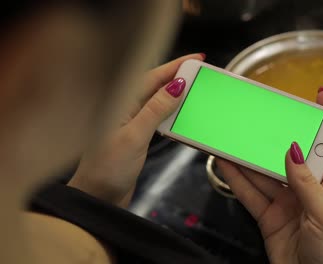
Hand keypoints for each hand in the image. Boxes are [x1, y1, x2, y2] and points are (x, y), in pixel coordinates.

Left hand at [68, 54, 203, 206]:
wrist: (97, 197)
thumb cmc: (107, 169)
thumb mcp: (134, 136)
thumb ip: (155, 110)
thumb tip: (176, 86)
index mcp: (119, 104)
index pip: (151, 77)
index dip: (175, 66)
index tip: (196, 59)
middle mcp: (124, 109)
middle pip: (155, 85)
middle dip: (178, 76)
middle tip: (201, 71)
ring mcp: (130, 122)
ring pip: (157, 100)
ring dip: (176, 93)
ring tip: (196, 87)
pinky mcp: (136, 135)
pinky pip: (157, 116)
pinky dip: (171, 111)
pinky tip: (182, 110)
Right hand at [217, 89, 322, 263]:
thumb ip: (307, 183)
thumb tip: (293, 150)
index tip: (321, 96)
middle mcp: (311, 189)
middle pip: (293, 154)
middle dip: (279, 135)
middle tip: (264, 117)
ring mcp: (288, 202)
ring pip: (266, 172)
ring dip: (250, 157)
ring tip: (234, 138)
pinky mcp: (270, 215)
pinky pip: (251, 193)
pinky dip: (238, 179)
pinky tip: (227, 164)